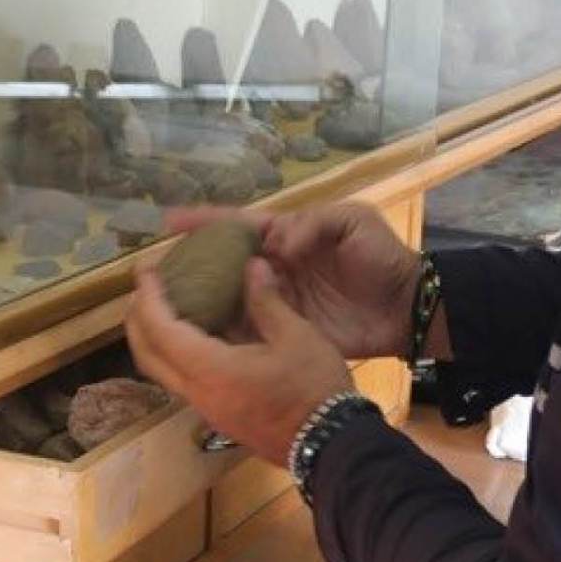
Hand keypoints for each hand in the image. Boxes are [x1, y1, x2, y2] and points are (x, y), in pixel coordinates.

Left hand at [127, 257, 354, 462]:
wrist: (331, 445)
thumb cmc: (314, 388)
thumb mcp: (297, 336)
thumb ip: (267, 300)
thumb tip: (253, 264)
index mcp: (211, 369)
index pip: (161, 329)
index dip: (149, 296)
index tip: (146, 270)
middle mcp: (198, 392)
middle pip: (147, 355)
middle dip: (138, 319)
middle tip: (147, 288)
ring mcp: (207, 409)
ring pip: (162, 372)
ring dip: (155, 339)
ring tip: (168, 308)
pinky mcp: (219, 417)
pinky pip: (182, 381)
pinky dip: (175, 354)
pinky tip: (199, 336)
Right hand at [164, 204, 421, 360]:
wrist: (406, 308)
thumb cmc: (382, 258)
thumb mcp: (354, 222)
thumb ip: (313, 224)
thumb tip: (277, 243)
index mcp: (287, 235)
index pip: (238, 225)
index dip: (204, 221)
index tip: (168, 222)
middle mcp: (274, 267)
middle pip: (222, 265)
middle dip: (189, 266)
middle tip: (154, 274)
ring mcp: (278, 302)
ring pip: (228, 299)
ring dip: (199, 302)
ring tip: (162, 307)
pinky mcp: (286, 332)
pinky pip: (248, 332)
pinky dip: (223, 335)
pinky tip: (195, 340)